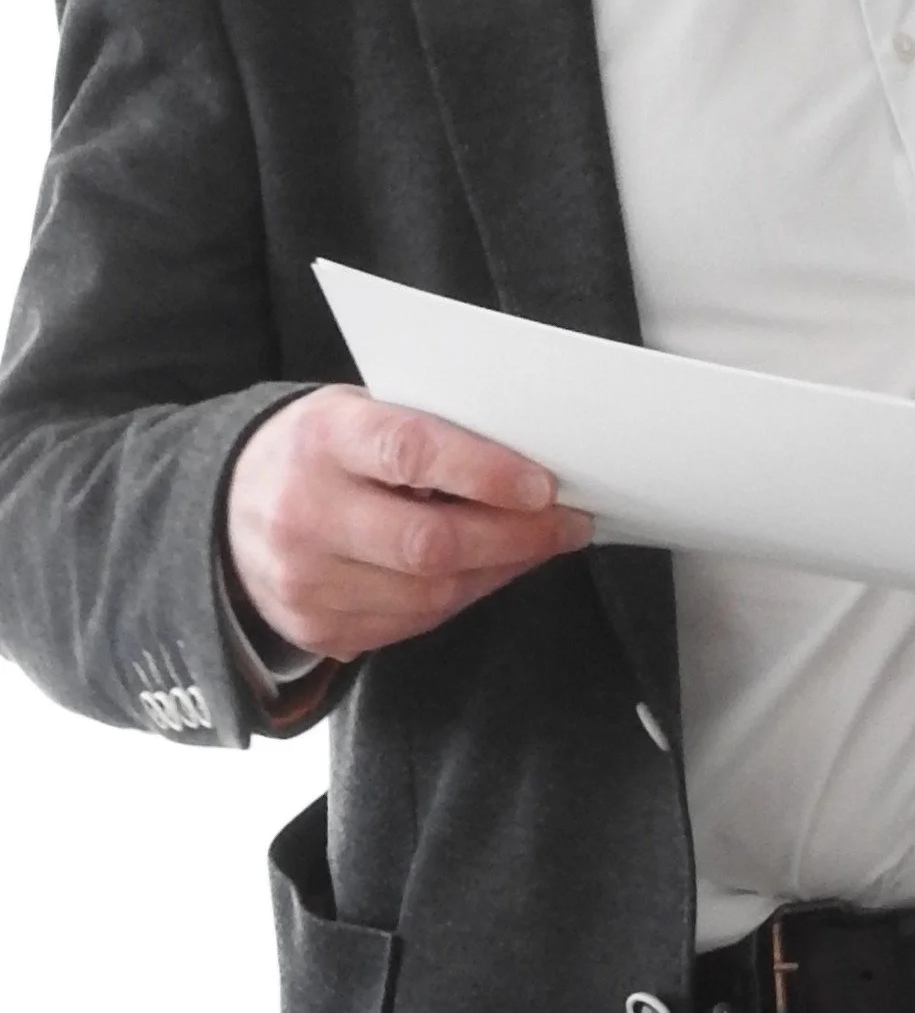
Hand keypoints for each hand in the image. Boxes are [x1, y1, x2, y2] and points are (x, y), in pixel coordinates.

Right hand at [226, 385, 591, 661]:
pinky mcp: (313, 627)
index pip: (412, 453)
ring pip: (426, 593)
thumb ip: (430, 428)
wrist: (222, 505)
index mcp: (323, 438)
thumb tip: (529, 456)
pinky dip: (462, 598)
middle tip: (568, 524)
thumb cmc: (322, 446)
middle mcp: (304, 512)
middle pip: (428, 542)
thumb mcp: (361, 410)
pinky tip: (489, 571)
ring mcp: (303, 579)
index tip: (544, 485)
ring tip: (540, 545)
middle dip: (514, 537)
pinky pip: (409, 623)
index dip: (485, 472)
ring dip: (499, 571)